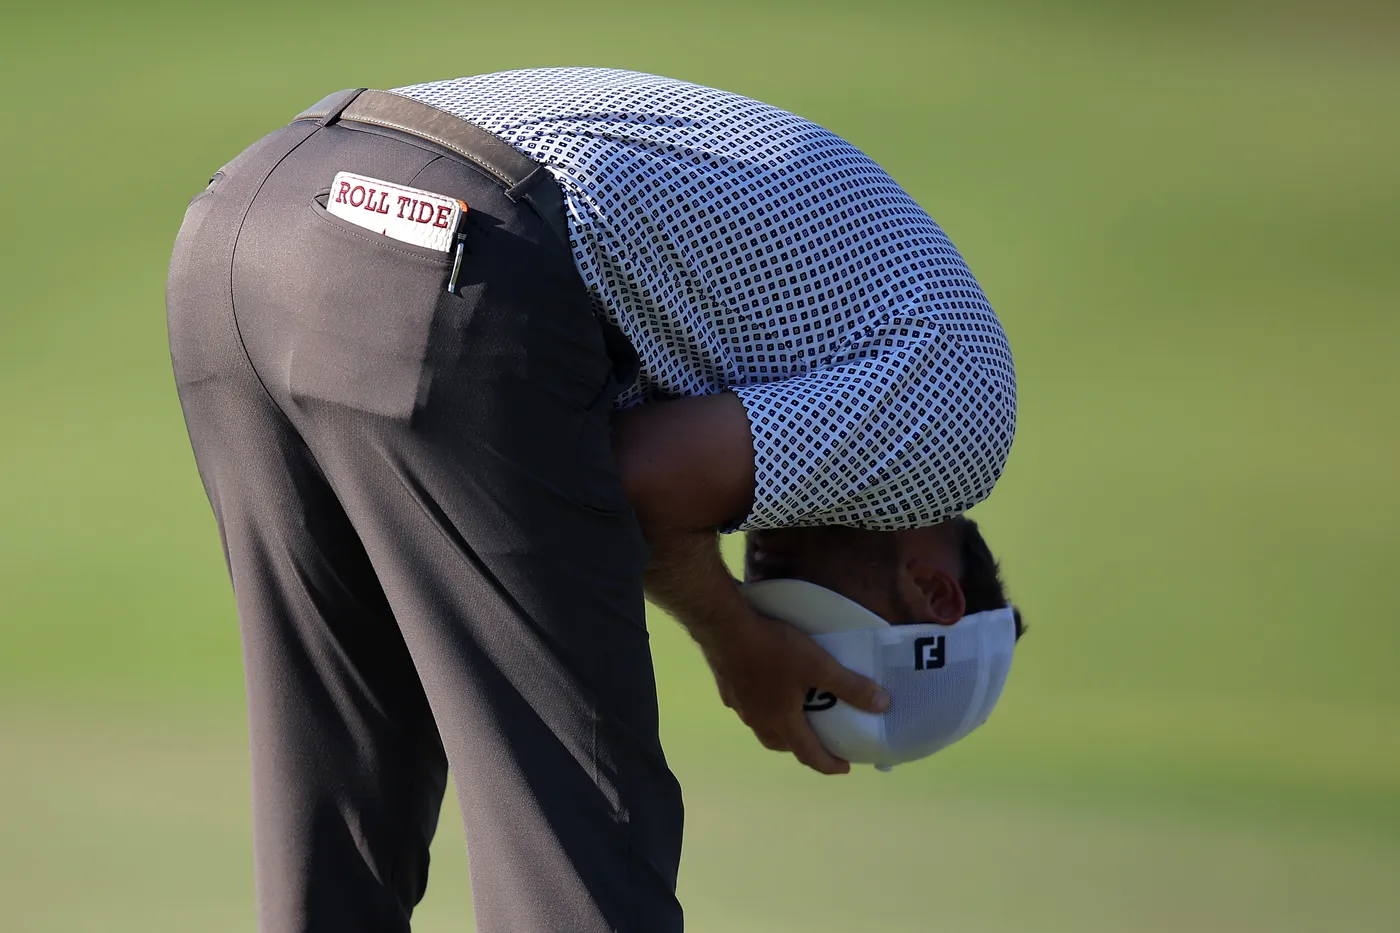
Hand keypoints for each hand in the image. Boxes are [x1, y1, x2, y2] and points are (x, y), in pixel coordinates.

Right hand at [693, 605, 889, 774]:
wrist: (725, 628)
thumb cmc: (773, 649)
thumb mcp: (819, 665)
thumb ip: (850, 686)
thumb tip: (882, 705)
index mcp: (781, 720)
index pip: (808, 754)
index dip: (828, 764)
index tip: (845, 768)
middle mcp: (758, 720)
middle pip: (781, 744)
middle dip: (802, 748)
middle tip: (819, 740)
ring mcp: (739, 705)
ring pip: (762, 728)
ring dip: (780, 729)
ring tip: (793, 715)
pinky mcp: (727, 689)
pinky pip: (749, 708)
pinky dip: (762, 708)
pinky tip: (765, 689)